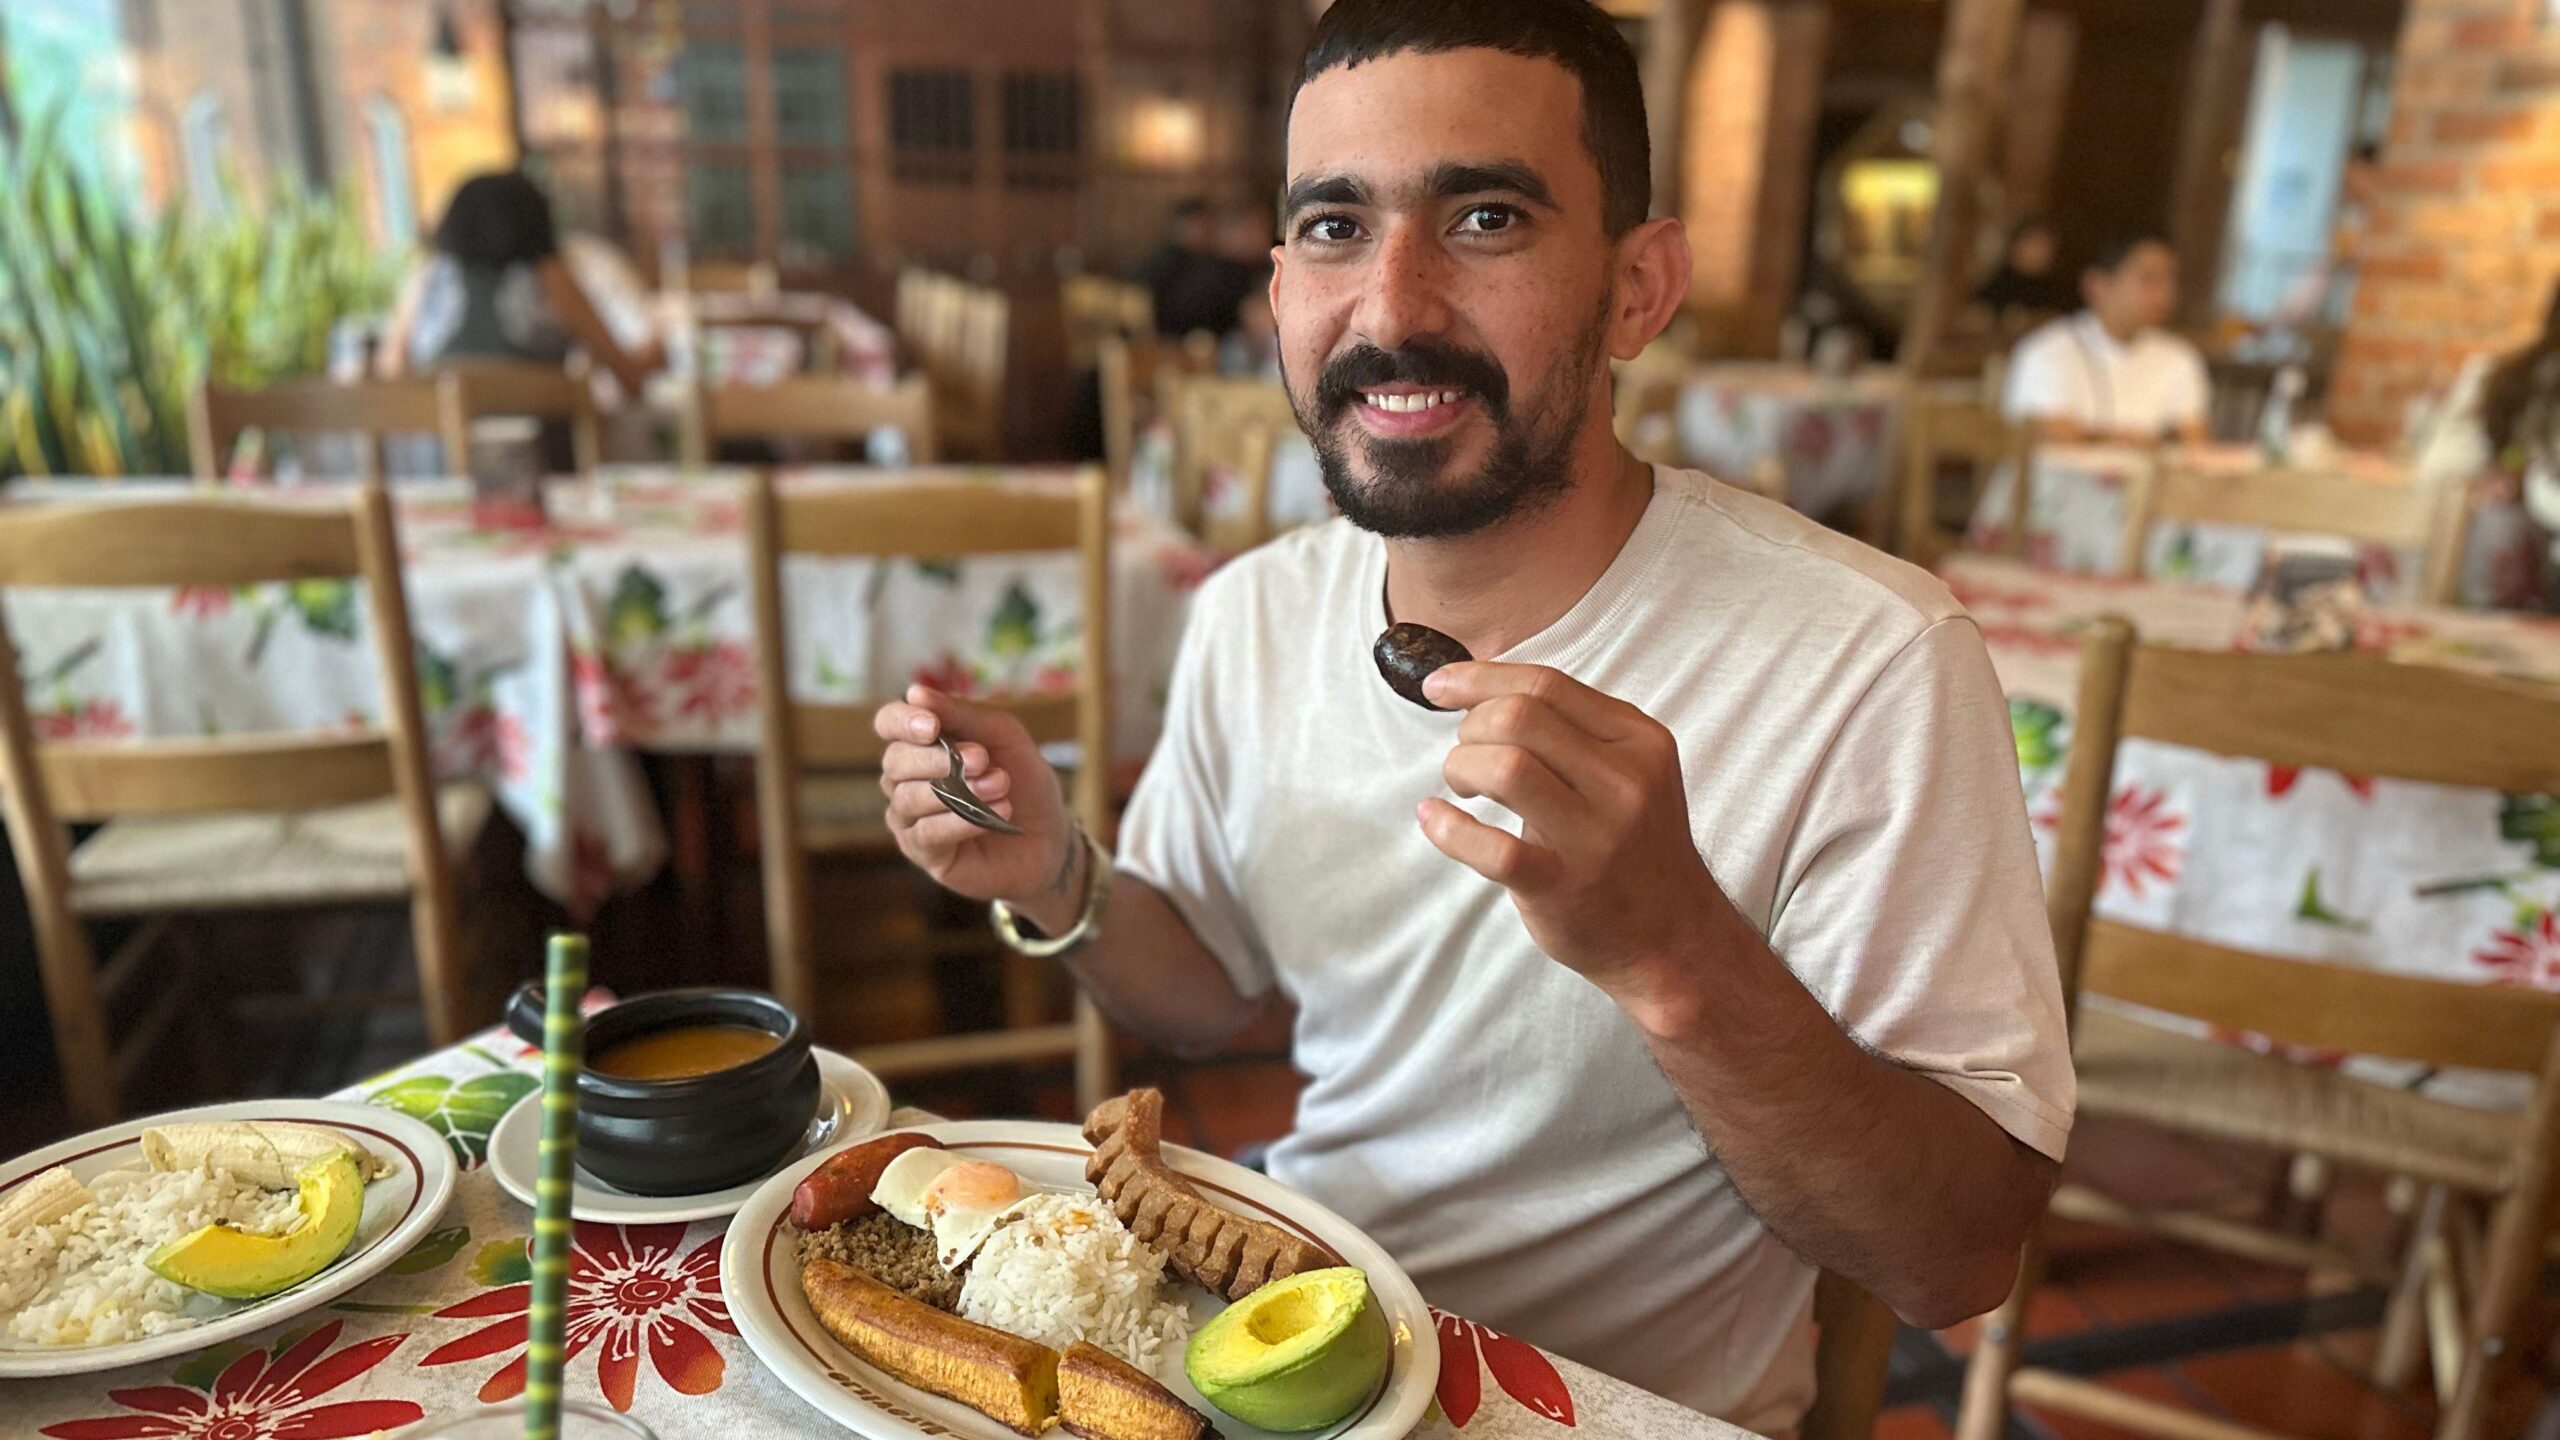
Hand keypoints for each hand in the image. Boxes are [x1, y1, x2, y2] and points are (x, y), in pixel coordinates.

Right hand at [872, 686, 1082, 926]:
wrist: (1049, 837)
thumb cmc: (1023, 780)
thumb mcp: (1003, 736)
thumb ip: (962, 714)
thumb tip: (913, 693)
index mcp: (920, 745)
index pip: (889, 724)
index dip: (903, 721)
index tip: (933, 725)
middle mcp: (905, 780)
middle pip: (894, 761)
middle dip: (938, 758)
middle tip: (982, 759)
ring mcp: (910, 819)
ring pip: (908, 798)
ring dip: (958, 790)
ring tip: (1000, 784)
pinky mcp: (924, 853)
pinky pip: (927, 833)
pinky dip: (961, 820)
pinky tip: (996, 813)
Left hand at [1415, 662, 1737, 1011]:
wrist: (1674, 938)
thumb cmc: (1634, 848)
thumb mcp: (1629, 773)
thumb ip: (1572, 732)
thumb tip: (1482, 691)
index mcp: (1639, 741)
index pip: (1546, 685)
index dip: (1481, 678)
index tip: (1440, 685)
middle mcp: (1624, 782)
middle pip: (1520, 716)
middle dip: (1471, 727)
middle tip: (1466, 755)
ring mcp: (1596, 836)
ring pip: (1505, 767)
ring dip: (1461, 767)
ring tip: (1462, 788)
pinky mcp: (1564, 886)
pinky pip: (1491, 848)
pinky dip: (1448, 828)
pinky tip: (1434, 819)